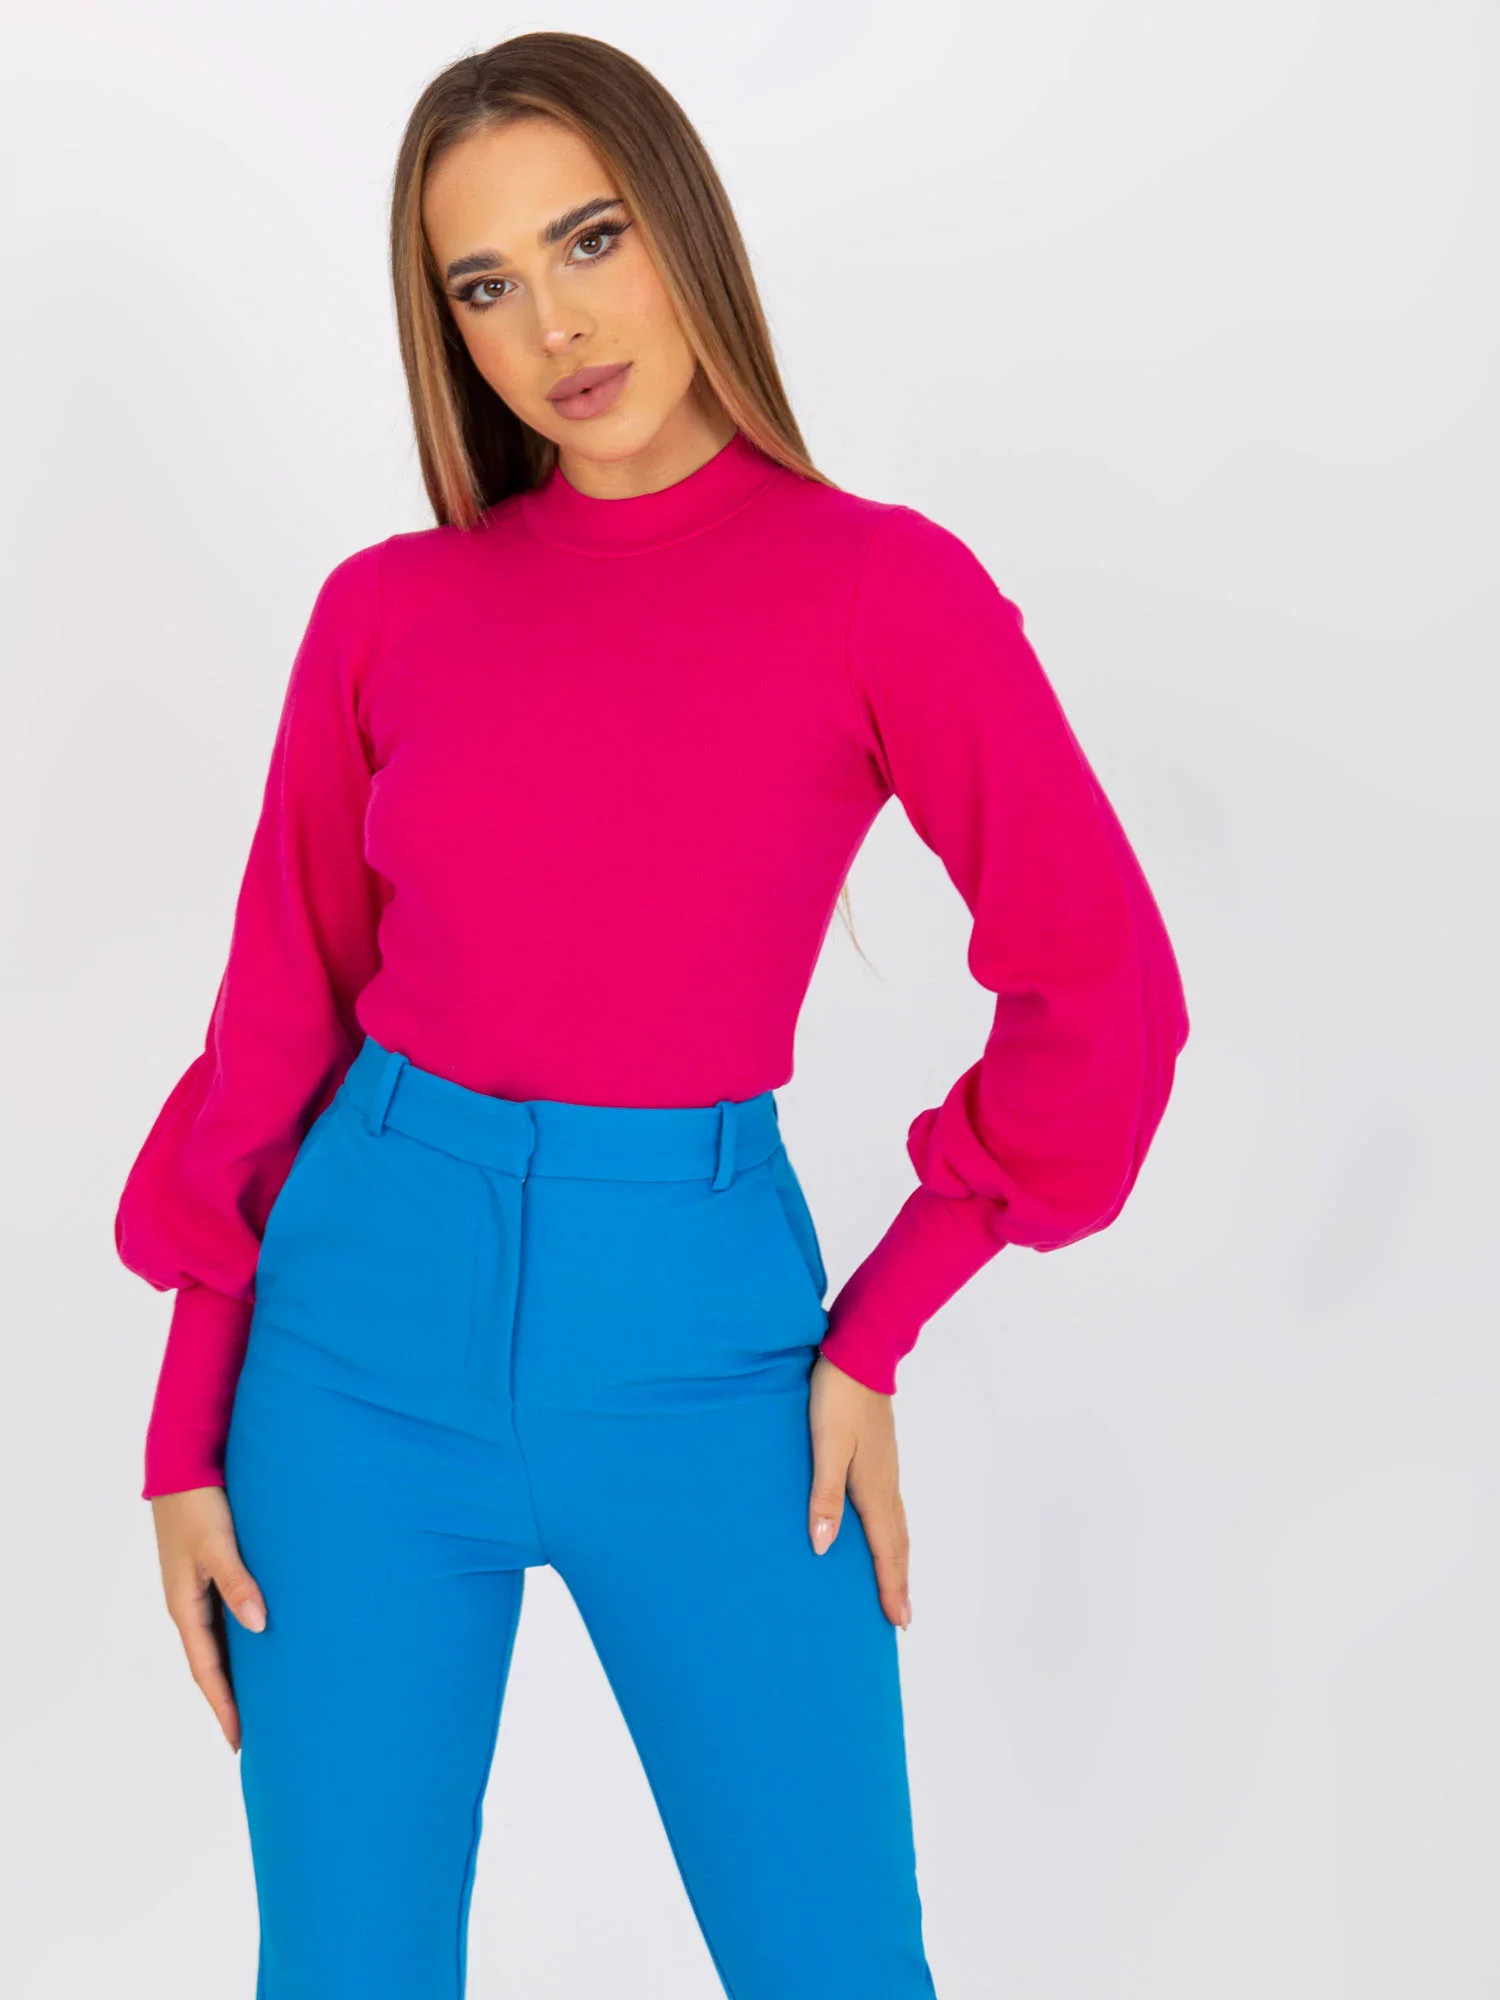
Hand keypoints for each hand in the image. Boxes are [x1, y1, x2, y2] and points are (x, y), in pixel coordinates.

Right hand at [149, 1485, 267, 1750]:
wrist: (182, 1463)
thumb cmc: (199, 1502)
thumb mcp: (218, 1543)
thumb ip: (238, 1582)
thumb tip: (258, 1626)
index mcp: (185, 1606)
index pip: (207, 1670)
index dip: (224, 1706)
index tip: (240, 1741)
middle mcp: (190, 1604)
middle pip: (212, 1664)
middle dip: (230, 1699)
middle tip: (257, 1733)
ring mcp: (199, 1589)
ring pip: (220, 1642)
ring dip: (237, 1671)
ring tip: (264, 1699)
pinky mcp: (211, 1572)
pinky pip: (225, 1618)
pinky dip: (241, 1640)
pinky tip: (261, 1644)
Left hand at [807, 1352, 912, 1630]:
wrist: (859, 1354)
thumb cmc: (837, 1398)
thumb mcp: (825, 1447)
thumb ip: (824, 1496)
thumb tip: (824, 1548)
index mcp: (873, 1487)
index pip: (886, 1549)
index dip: (890, 1586)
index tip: (899, 1621)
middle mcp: (885, 1483)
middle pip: (898, 1543)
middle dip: (899, 1581)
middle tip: (903, 1617)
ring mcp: (885, 1468)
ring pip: (896, 1525)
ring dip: (897, 1558)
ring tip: (896, 1583)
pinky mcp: (879, 1455)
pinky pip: (890, 1507)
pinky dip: (891, 1532)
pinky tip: (882, 1530)